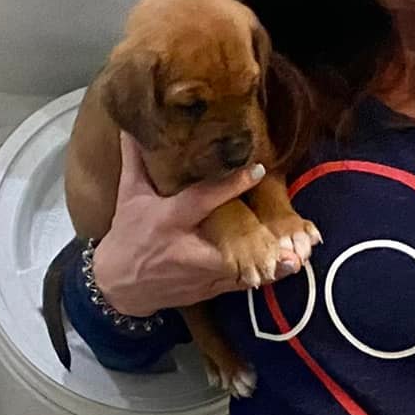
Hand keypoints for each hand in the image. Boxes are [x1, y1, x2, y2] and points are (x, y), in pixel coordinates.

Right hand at [90, 134, 296, 315]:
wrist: (118, 285)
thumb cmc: (127, 235)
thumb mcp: (130, 196)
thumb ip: (137, 160)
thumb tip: (133, 125)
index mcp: (169, 219)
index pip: (202, 199)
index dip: (230, 185)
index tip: (258, 169)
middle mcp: (186, 248)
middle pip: (226, 243)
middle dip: (255, 239)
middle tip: (289, 234)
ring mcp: (198, 273)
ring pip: (237, 269)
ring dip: (267, 265)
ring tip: (296, 258)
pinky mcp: (206, 290)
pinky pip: (237, 286)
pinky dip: (261, 279)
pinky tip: (285, 271)